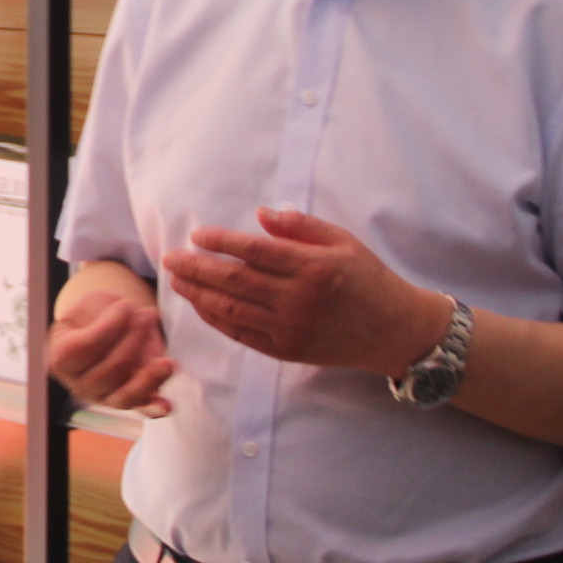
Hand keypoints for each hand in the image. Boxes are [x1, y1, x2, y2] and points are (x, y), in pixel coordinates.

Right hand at [47, 292, 175, 413]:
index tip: (126, 304)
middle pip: (110, 369)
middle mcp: (79, 385)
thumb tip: (131, 319)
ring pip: (126, 394)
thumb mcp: (89, 304)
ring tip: (167, 361)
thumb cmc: (94, 314)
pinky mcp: (129, 401)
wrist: (104, 326)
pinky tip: (166, 406)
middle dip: (134, 339)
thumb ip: (104, 312)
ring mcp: (104, 398)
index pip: (85, 346)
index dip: (109, 326)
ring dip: (149, 375)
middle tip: (148, 314)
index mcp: (61, 360)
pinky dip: (154, 409)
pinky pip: (142, 410)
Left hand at [163, 207, 447, 376]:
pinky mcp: (286, 350)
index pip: (255, 252)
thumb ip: (302, 227)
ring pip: (232, 309)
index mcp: (314, 267)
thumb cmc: (368, 278)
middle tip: (170, 258)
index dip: (221, 242)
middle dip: (197, 268)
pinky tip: (200, 304)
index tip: (197, 234)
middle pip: (235, 281)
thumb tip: (260, 213)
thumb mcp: (343, 241)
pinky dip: (216, 319)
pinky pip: (242, 334)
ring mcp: (291, 328)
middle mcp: (299, 299)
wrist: (393, 330)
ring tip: (177, 280)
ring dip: (199, 294)